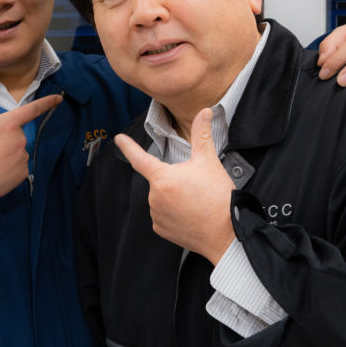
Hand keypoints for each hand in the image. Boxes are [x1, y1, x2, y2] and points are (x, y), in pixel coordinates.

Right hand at [0, 74, 61, 198]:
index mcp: (7, 124)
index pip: (32, 110)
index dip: (47, 103)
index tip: (59, 99)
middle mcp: (19, 139)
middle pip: (17, 133)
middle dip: (5, 137)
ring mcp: (22, 157)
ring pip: (17, 150)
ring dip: (6, 153)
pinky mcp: (23, 173)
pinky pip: (19, 166)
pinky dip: (9, 167)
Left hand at [113, 108, 234, 264]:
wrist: (226, 234)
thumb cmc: (218, 198)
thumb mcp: (209, 162)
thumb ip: (202, 135)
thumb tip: (204, 112)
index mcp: (162, 178)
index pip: (139, 158)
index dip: (128, 147)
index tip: (119, 139)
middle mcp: (154, 197)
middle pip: (159, 180)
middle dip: (174, 179)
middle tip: (196, 186)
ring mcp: (156, 215)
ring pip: (161, 198)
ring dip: (173, 197)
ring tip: (196, 202)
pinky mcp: (161, 230)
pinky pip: (163, 215)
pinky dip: (174, 213)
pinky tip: (190, 214)